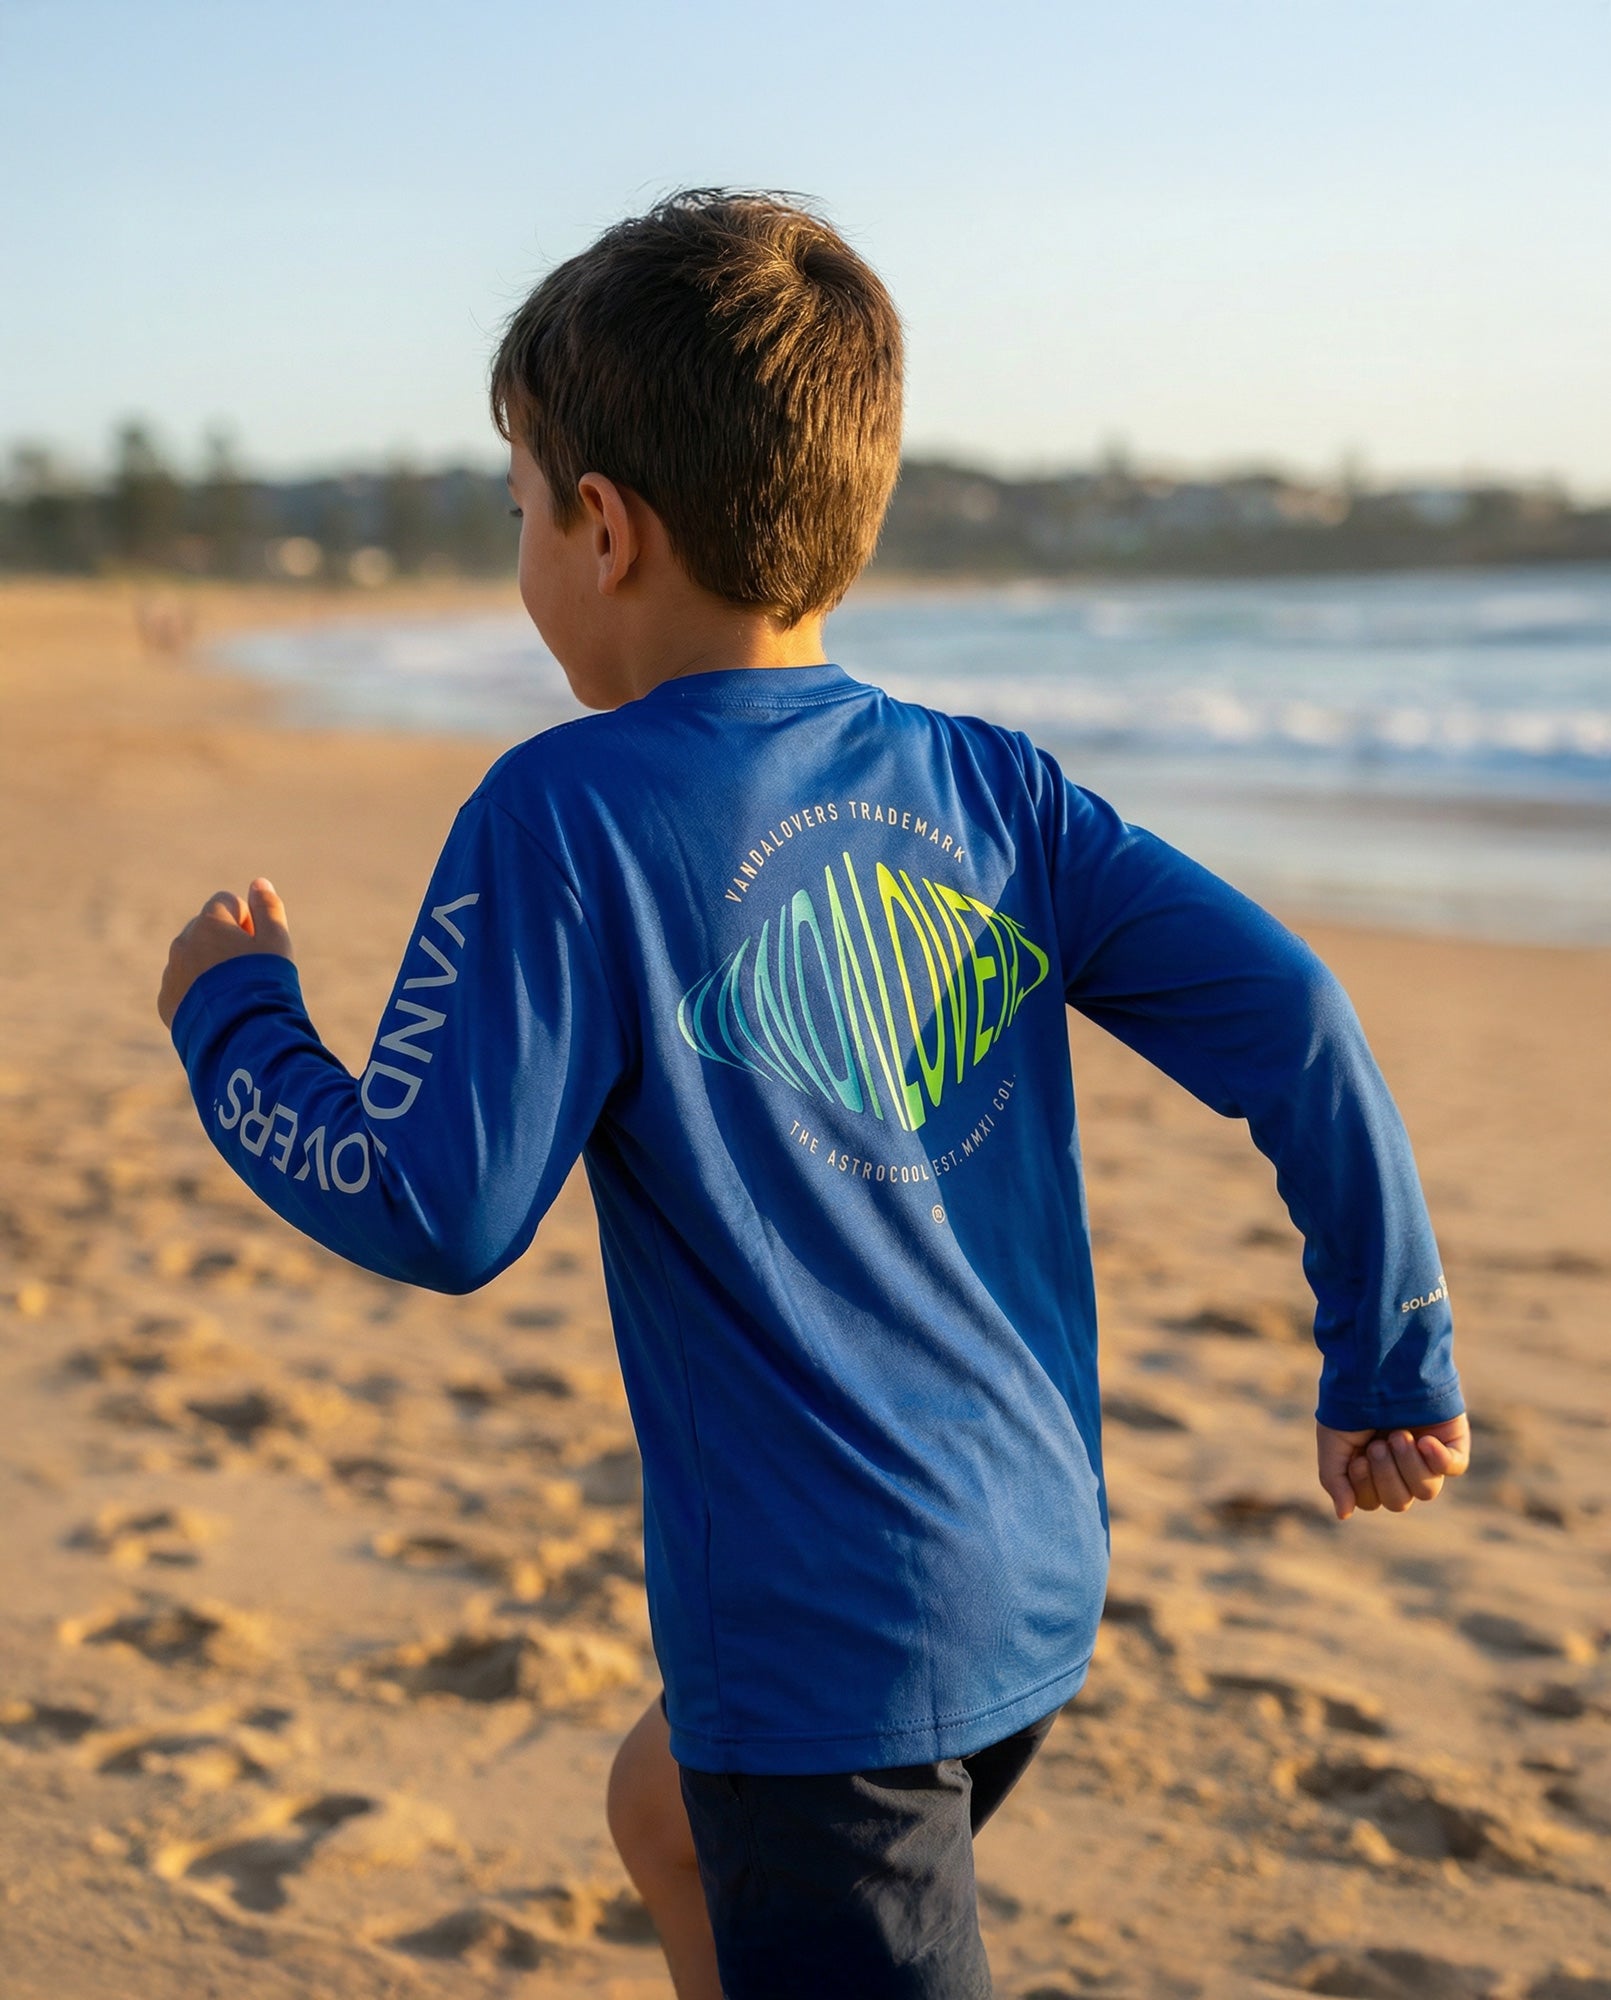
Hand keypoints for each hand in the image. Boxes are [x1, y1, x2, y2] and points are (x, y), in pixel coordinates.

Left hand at [158, 878, 293, 1027]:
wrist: (241, 1035)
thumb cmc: (264, 984)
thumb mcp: (277, 942)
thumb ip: (269, 908)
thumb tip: (259, 883)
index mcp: (210, 922)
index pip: (227, 902)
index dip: (248, 921)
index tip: (258, 946)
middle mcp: (183, 942)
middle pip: (206, 929)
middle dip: (225, 942)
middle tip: (249, 972)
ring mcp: (172, 972)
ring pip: (192, 958)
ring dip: (209, 967)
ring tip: (234, 994)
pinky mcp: (166, 1001)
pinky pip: (181, 987)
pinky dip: (197, 992)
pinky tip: (218, 1009)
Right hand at [1317, 1413, 1470, 1520]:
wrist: (1377, 1365)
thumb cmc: (1351, 1402)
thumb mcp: (1332, 1442)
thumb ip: (1335, 1480)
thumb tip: (1344, 1514)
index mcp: (1372, 1468)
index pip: (1373, 1501)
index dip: (1365, 1486)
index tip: (1358, 1458)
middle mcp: (1402, 1466)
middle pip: (1400, 1501)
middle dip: (1387, 1474)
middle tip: (1379, 1443)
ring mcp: (1429, 1456)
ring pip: (1427, 1490)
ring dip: (1409, 1465)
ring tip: (1399, 1434)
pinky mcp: (1452, 1443)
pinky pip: (1454, 1468)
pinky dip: (1439, 1459)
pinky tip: (1425, 1441)